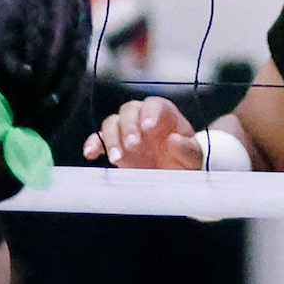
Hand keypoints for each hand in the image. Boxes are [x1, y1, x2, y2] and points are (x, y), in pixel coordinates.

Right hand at [83, 97, 205, 169]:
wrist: (174, 178)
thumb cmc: (186, 164)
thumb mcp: (193, 159)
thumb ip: (187, 149)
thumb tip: (174, 140)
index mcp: (164, 115)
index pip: (154, 104)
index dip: (150, 113)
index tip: (148, 128)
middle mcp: (142, 118)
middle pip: (129, 110)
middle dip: (129, 127)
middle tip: (133, 146)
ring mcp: (125, 131)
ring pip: (111, 123)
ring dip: (111, 138)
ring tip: (117, 159)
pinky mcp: (114, 145)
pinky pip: (98, 138)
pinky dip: (93, 144)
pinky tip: (90, 154)